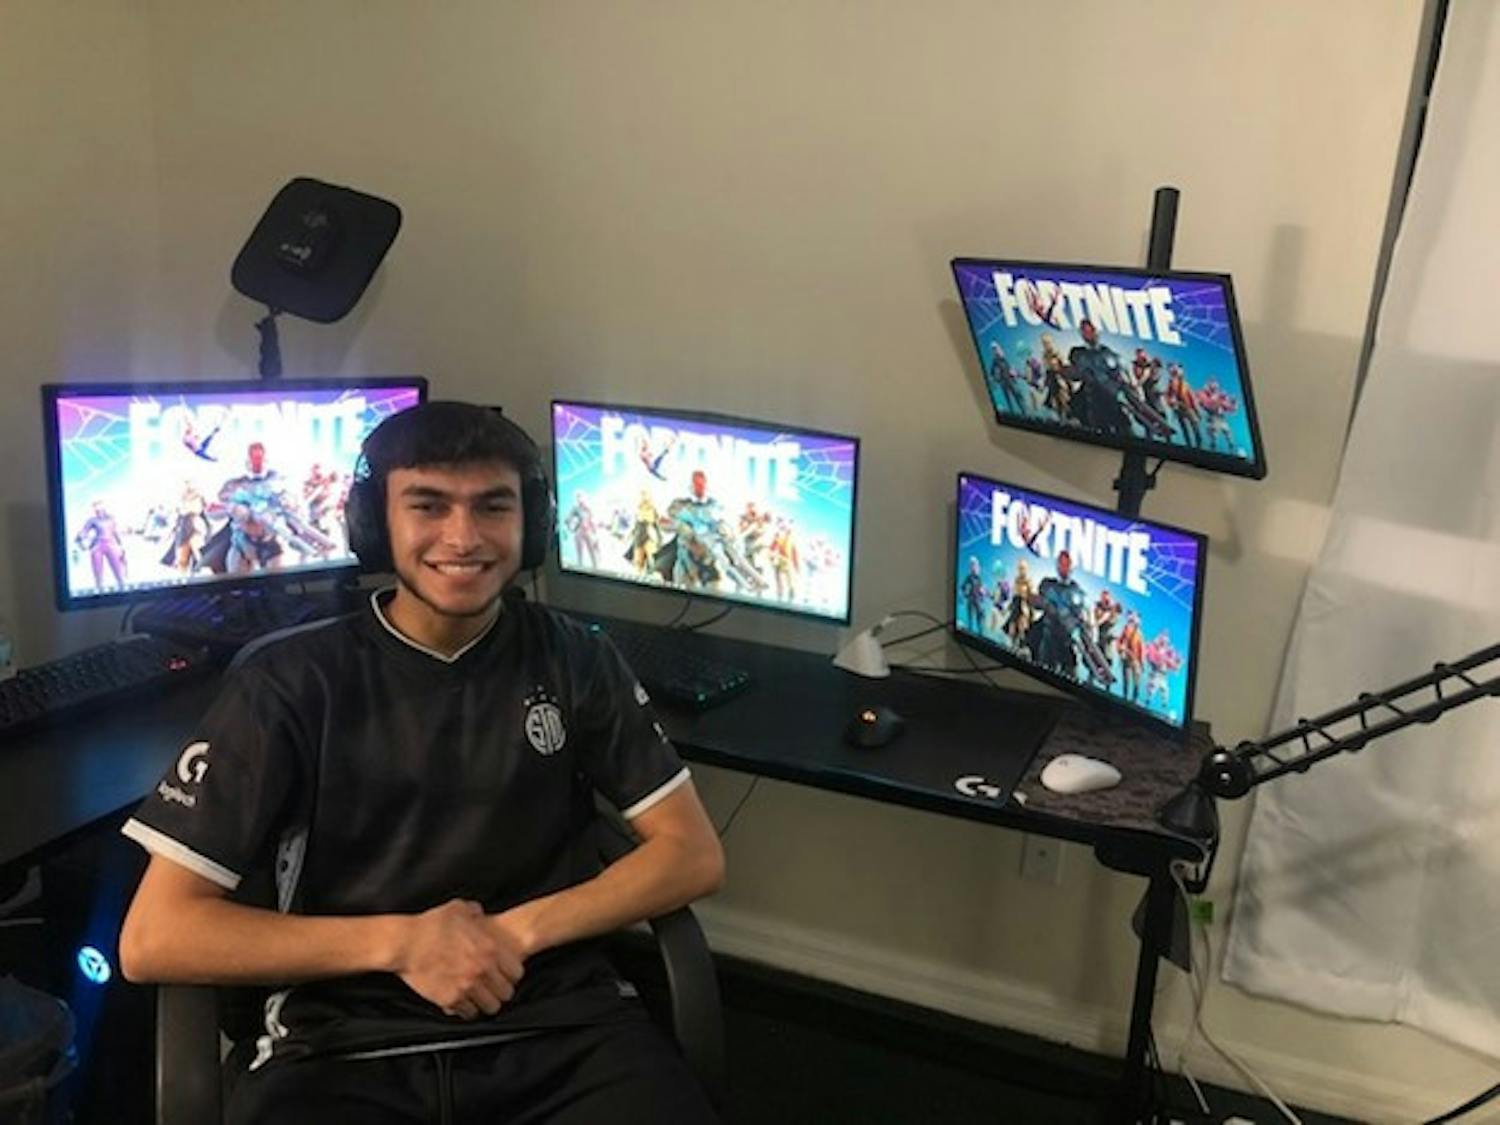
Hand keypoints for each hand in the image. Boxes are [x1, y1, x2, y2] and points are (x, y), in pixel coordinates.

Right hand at [394, 900, 524, 1019]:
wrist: (405, 943)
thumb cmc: (430, 925)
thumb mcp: (458, 908)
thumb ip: (476, 911)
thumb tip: (480, 913)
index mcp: (490, 949)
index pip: (517, 973)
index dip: (511, 974)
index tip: (503, 974)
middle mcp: (482, 970)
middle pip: (506, 993)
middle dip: (500, 991)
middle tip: (491, 988)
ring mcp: (467, 987)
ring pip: (490, 1007)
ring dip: (485, 1002)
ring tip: (478, 997)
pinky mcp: (450, 999)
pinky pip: (468, 1013)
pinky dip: (467, 1009)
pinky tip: (462, 1001)